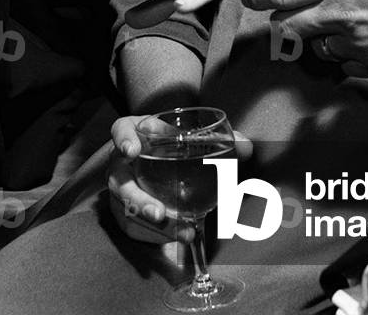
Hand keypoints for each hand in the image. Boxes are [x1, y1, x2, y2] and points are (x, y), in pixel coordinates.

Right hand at [107, 116, 252, 243]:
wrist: (151, 161)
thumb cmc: (169, 144)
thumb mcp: (186, 135)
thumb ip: (218, 139)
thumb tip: (246, 147)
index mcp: (134, 133)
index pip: (121, 131)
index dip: (124, 140)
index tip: (132, 150)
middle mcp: (121, 162)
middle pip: (120, 182)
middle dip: (138, 201)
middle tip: (158, 214)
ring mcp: (120, 189)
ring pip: (129, 213)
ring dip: (155, 227)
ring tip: (183, 232)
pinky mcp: (123, 212)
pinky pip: (136, 228)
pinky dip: (158, 236)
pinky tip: (181, 235)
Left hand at [242, 0, 367, 79]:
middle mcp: (340, 14)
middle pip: (289, 26)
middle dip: (284, 19)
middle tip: (289, 12)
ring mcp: (357, 44)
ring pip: (318, 47)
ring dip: (320, 37)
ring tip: (335, 24)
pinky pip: (347, 65)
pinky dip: (348, 55)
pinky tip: (362, 42)